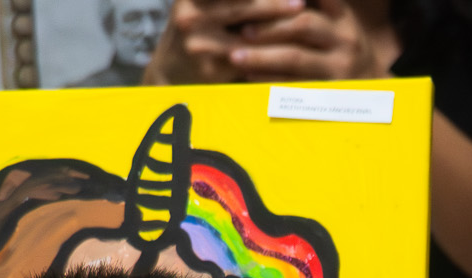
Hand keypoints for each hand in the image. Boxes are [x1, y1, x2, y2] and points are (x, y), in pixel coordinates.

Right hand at [144, 0, 302, 84]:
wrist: (169, 75)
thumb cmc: (197, 33)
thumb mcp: (202, 8)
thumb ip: (231, 3)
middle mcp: (189, 14)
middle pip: (242, 3)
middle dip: (274, 2)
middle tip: (300, 1)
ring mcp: (198, 42)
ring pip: (250, 32)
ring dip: (280, 25)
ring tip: (303, 16)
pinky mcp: (211, 68)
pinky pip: (250, 58)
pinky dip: (272, 50)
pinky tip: (290, 45)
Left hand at [228, 0, 389, 80]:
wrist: (375, 91)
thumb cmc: (345, 49)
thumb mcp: (339, 22)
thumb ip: (317, 6)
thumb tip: (279, 0)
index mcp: (342, 17)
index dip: (285, 0)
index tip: (260, 0)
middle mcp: (344, 39)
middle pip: (303, 26)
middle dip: (270, 27)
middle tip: (243, 30)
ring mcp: (339, 67)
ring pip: (296, 58)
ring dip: (263, 56)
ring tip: (237, 55)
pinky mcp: (331, 92)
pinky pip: (295, 85)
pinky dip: (270, 80)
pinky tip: (250, 76)